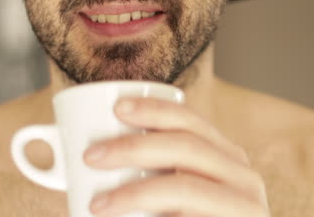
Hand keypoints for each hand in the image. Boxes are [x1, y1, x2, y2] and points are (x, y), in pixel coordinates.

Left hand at [84, 97, 269, 216]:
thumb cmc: (186, 216)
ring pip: (185, 188)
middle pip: (188, 146)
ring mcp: (247, 206)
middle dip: (136, 146)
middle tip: (92, 156)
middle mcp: (242, 174)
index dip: (156, 109)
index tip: (116, 108)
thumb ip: (147, 169)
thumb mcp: (172, 191)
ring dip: (137, 193)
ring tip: (99, 204)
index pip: (191, 122)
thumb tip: (66, 145)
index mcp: (224, 156)